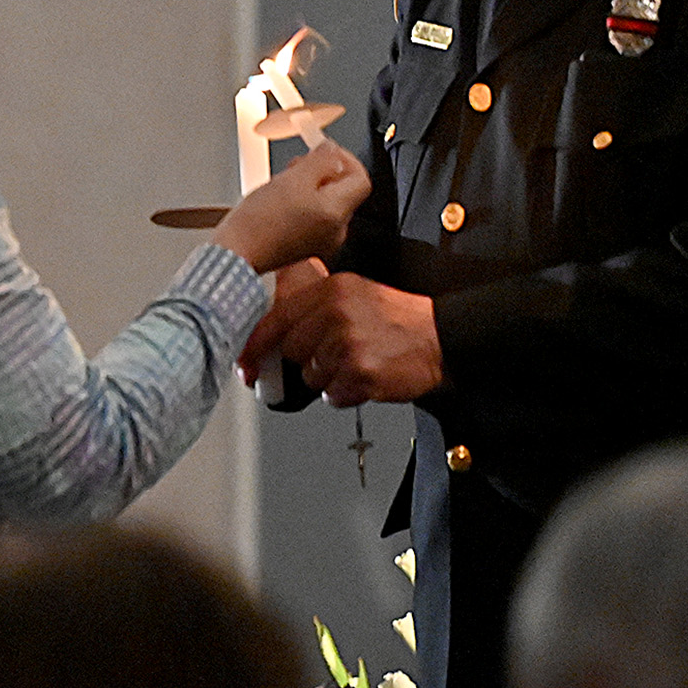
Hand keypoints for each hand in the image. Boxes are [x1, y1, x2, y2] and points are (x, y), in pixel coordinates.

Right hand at [211, 142, 369, 272]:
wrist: (234, 254)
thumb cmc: (258, 223)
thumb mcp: (292, 178)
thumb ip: (319, 160)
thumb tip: (332, 151)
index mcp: (336, 213)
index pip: (360, 178)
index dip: (344, 158)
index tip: (325, 150)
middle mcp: (334, 231)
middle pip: (342, 190)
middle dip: (322, 172)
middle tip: (298, 164)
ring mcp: (319, 241)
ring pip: (324, 203)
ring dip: (308, 186)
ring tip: (282, 183)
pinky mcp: (302, 246)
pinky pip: (310, 217)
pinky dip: (298, 204)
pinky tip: (277, 201)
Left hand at [237, 272, 442, 405]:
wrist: (443, 338)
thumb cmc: (398, 319)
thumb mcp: (354, 292)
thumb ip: (315, 303)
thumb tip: (273, 326)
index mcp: (331, 291)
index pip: (277, 320)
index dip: (256, 345)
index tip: (244, 362)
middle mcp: (336, 315)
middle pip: (293, 352)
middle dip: (310, 360)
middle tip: (337, 354)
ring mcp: (348, 346)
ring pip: (311, 377)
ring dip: (330, 378)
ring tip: (358, 362)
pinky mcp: (361, 375)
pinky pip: (332, 396)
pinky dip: (346, 394)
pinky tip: (366, 377)